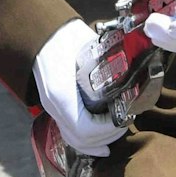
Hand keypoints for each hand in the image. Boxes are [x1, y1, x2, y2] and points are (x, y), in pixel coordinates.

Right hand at [33, 19, 125, 156]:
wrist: (40, 33)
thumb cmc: (65, 37)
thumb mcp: (90, 48)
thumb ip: (109, 64)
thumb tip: (135, 72)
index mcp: (62, 95)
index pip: (85, 128)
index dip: (108, 129)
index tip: (124, 117)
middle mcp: (54, 107)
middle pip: (80, 138)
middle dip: (106, 136)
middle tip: (125, 124)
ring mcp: (51, 108)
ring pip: (73, 139)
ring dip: (96, 142)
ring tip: (115, 132)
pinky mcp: (53, 106)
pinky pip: (68, 132)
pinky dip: (85, 141)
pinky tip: (100, 143)